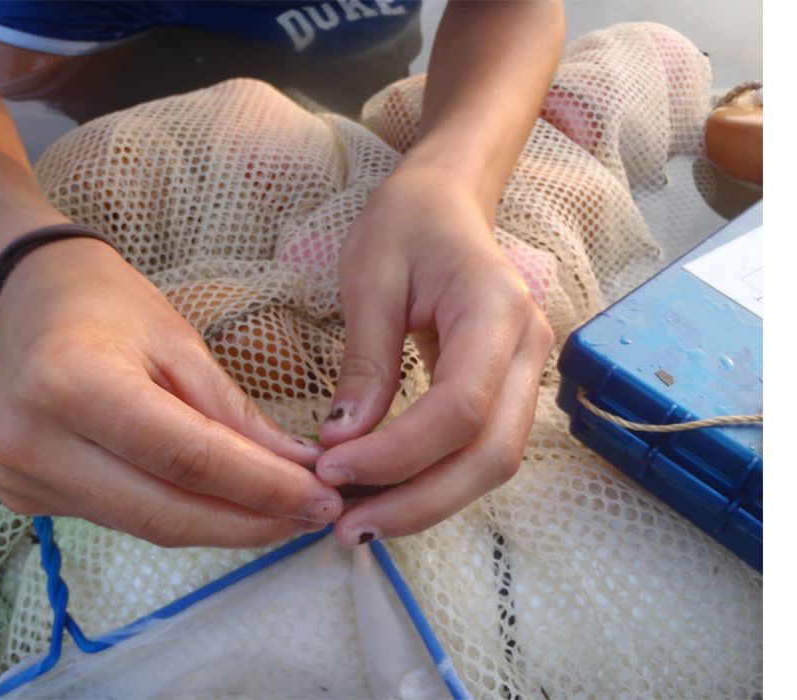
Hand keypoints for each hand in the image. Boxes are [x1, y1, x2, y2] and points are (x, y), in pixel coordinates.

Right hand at [0, 237, 342, 547]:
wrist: (29, 296)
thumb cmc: (107, 304)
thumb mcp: (180, 343)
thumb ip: (235, 414)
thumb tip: (300, 472)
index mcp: (73, 383)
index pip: (186, 458)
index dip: (261, 488)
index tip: (320, 499)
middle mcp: (34, 440)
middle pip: (164, 512)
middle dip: (249, 522)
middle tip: (312, 516)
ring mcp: (18, 475)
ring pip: (145, 526)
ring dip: (220, 526)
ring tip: (280, 514)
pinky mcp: (21, 496)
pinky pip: (121, 519)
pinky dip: (178, 516)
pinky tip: (219, 505)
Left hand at [315, 164, 553, 545]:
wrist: (446, 201)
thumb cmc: (405, 224)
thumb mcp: (369, 279)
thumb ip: (364, 361)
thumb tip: (342, 444)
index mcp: (495, 309)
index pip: (459, 407)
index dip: (398, 454)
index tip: (331, 471)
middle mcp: (529, 348)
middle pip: (492, 454)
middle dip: (419, 502)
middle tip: (347, 527)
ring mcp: (527, 371)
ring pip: (493, 463)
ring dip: (428, 502)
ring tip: (359, 520)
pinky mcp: (508, 388)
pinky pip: (481, 449)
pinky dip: (436, 481)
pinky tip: (385, 494)